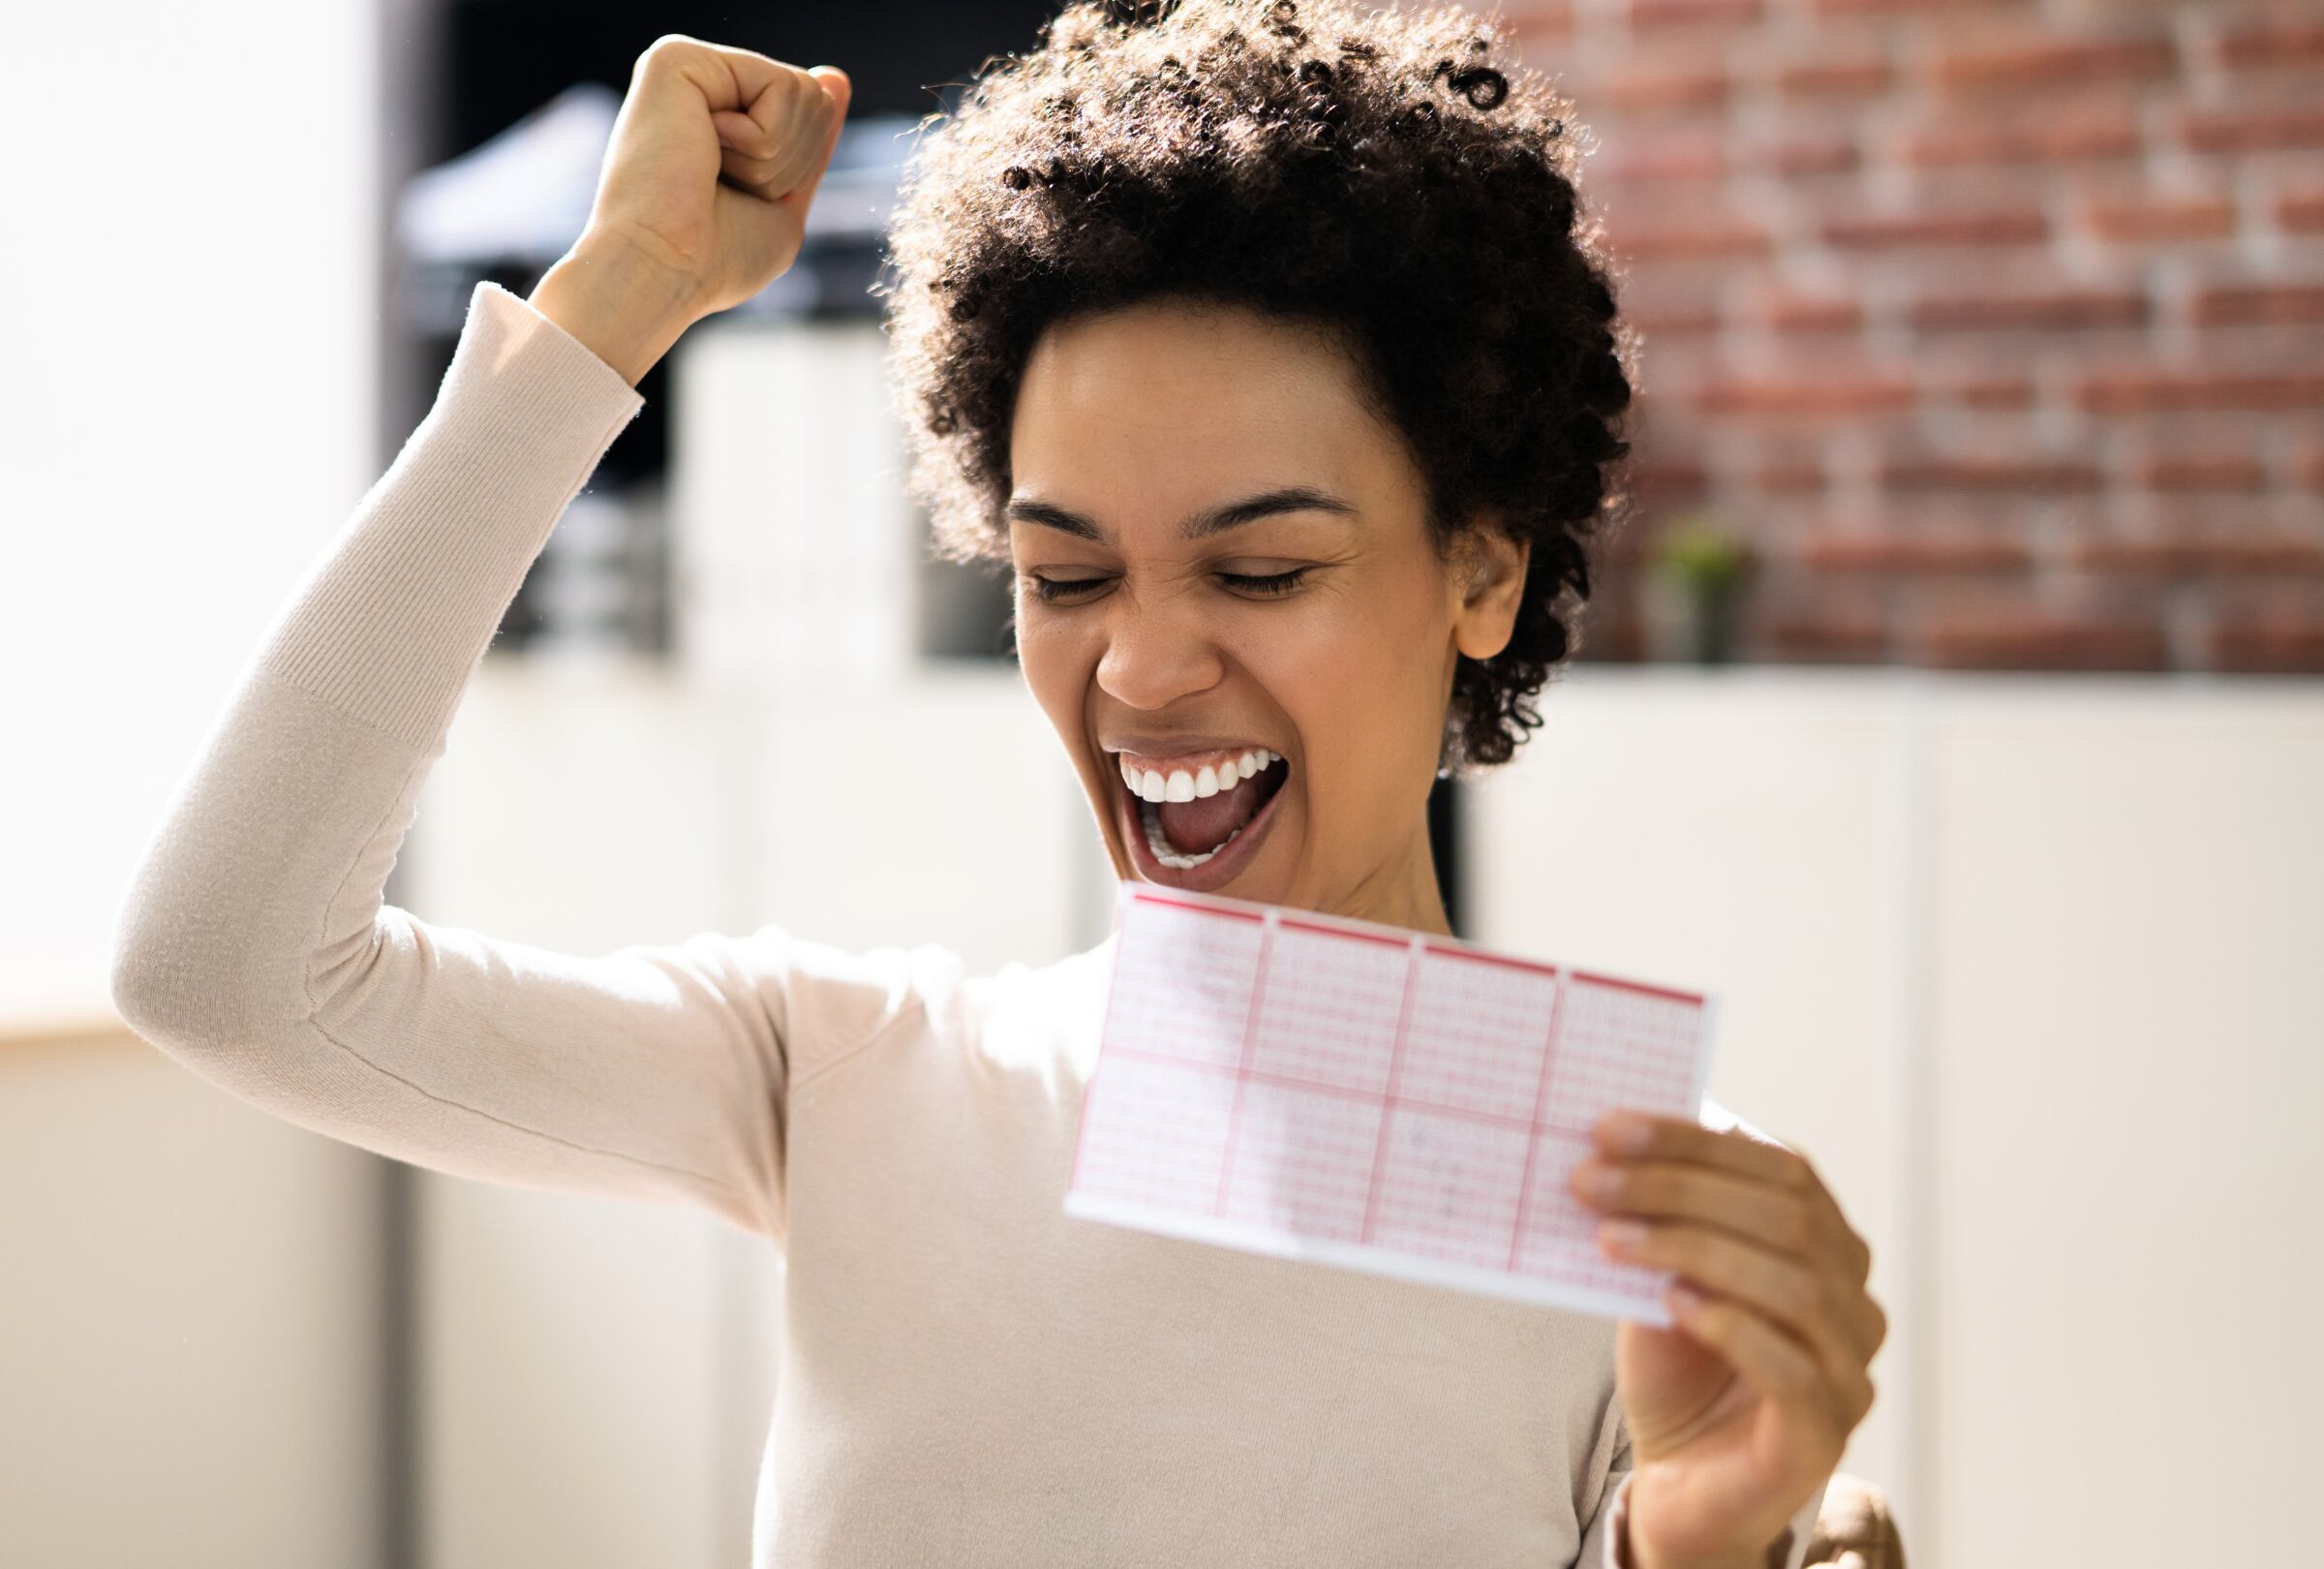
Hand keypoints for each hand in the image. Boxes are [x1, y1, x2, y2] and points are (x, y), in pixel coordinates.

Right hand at [532, 36, 850, 381]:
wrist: (660, 271)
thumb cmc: (713, 259)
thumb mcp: (783, 205)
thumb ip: (810, 144)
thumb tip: (835, 77)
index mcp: (720, 115)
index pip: (811, 113)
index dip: (798, 169)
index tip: (742, 197)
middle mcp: (701, 83)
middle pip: (812, 96)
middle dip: (789, 160)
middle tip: (728, 187)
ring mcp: (687, 65)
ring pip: (803, 89)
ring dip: (774, 156)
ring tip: (713, 172)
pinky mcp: (678, 57)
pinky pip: (781, 84)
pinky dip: (763, 140)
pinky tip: (707, 151)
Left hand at [1568, 1112, 1884, 1568]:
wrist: (1680, 1484)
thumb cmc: (1679, 1370)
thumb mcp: (1662, 1277)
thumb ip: (1660, 1222)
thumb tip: (1610, 1149)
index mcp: (1826, 1243)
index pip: (1781, 1166)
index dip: (1696, 1141)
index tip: (1609, 1128)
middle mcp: (1853, 1298)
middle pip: (1786, 1216)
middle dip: (1680, 1187)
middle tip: (1591, 1179)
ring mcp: (1850, 1367)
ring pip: (1793, 1284)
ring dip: (1692, 1247)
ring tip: (1611, 1237)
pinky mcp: (1825, 1432)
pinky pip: (1791, 1366)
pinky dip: (1728, 1323)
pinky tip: (1670, 1301)